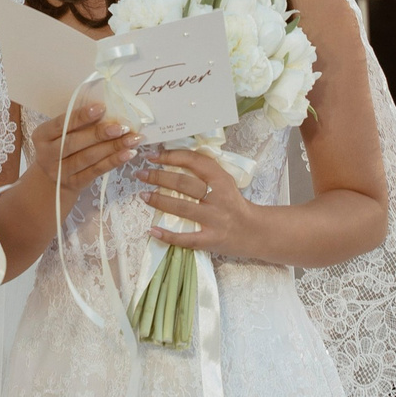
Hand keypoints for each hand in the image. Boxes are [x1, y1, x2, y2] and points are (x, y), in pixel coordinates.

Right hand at [21, 102, 136, 200]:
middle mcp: (47, 155)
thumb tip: (107, 110)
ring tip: (132, 139)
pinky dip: (113, 161)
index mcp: (41, 135)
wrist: (52, 179)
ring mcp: (60, 172)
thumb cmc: (60, 146)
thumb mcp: (60, 133)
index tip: (102, 108)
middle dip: (100, 134)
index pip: (62, 124)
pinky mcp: (74, 183)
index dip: (81, 116)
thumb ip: (76, 123)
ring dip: (113, 147)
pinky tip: (128, 153)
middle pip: (74, 143)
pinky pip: (96, 171)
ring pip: (88, 158)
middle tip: (121, 127)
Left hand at [144, 149, 260, 256]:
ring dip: (159, 201)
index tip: (151, 156)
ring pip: (182, 208)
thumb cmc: (234, 203)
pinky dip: (168, 235)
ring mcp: (214, 219)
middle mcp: (218, 197)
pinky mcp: (211, 239)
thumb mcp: (224, 181)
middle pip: (183, 183)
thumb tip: (173, 158)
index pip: (193, 161)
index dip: (170, 157)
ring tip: (143, 195)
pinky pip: (186, 238)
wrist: (255, 231)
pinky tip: (152, 230)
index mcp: (221, 179)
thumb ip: (204, 172)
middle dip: (158, 177)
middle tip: (140, 174)